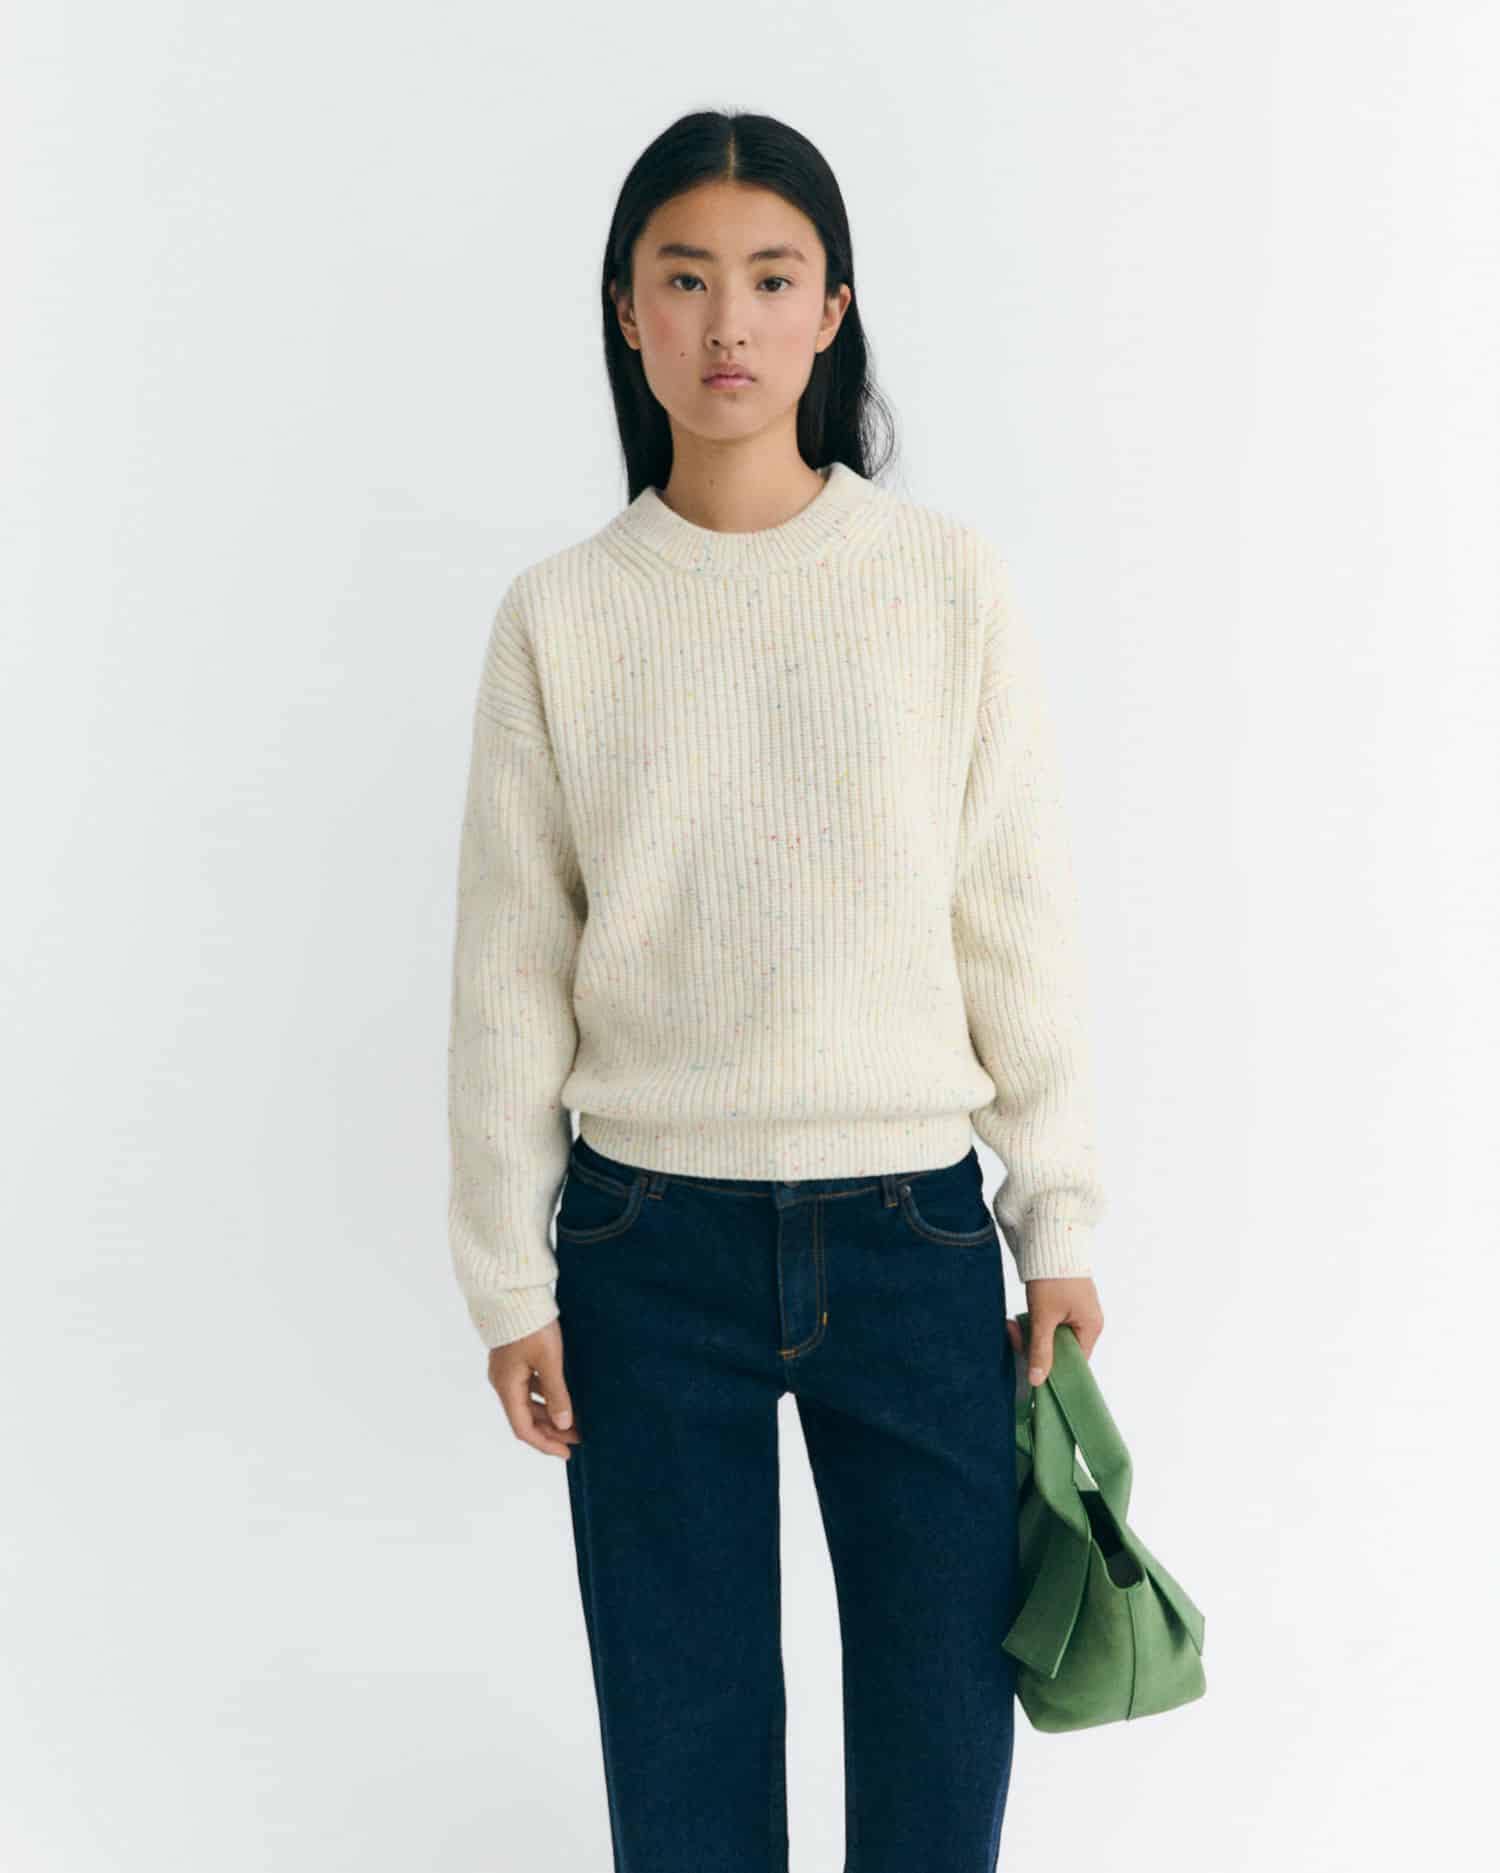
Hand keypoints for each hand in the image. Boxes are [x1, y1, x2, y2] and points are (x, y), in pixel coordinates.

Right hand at [488, 1317, 581, 1460]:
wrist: (514, 1292)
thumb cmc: (531, 1325)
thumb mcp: (549, 1361)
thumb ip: (557, 1394)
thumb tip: (564, 1424)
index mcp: (507, 1387)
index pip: (523, 1428)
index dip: (545, 1444)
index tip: (567, 1453)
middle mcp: (503, 1382)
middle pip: (525, 1417)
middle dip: (552, 1430)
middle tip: (579, 1436)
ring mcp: (507, 1371)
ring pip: (528, 1402)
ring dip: (550, 1413)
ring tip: (576, 1419)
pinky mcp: (513, 1359)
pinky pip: (529, 1387)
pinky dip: (545, 1396)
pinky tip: (563, 1396)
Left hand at [1006, 1277, 1103, 1386]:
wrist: (1049, 1239)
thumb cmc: (1052, 1278)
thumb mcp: (1043, 1317)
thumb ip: (1040, 1350)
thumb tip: (1038, 1381)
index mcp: (1091, 1326)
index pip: (1075, 1361)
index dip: (1053, 1368)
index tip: (1030, 1369)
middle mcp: (1088, 1321)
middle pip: (1060, 1348)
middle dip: (1034, 1345)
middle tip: (1012, 1334)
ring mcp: (1076, 1310)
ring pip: (1050, 1335)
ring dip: (1029, 1333)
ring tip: (1011, 1324)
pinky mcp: (1063, 1302)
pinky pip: (1048, 1322)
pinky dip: (1032, 1322)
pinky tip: (1016, 1319)